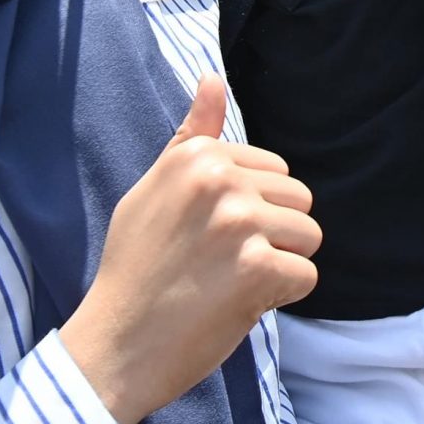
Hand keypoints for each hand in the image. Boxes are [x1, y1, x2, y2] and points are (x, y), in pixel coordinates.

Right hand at [59, 76, 321, 423]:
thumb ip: (192, 137)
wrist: (114, 344)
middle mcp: (221, 180)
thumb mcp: (152, 189)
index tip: (208, 237)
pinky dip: (279, 297)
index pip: (274, 171)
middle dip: (274, 234)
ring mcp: (241, 223)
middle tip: (222, 264)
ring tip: (230, 283)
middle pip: (299, 200)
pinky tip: (237, 305)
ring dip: (280, 265)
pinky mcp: (259, 268)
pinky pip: (306, 276)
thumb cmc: (135, 268)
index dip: (251, 210)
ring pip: (308, 236)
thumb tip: (213, 79)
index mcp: (197, 156)